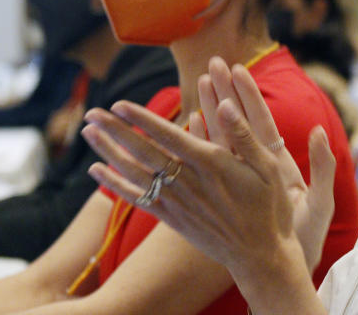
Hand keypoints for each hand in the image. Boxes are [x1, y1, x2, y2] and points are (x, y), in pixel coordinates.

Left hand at [82, 57, 335, 275]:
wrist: (260, 254)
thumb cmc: (269, 206)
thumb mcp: (269, 167)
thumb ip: (244, 135)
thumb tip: (224, 105)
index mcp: (212, 165)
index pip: (169, 137)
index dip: (143, 120)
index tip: (120, 104)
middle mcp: (189, 183)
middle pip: (144, 152)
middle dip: (116, 131)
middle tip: (93, 112)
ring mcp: (177, 202)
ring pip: (135, 173)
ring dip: (109, 151)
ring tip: (88, 132)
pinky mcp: (172, 218)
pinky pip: (137, 198)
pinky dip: (115, 184)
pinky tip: (97, 170)